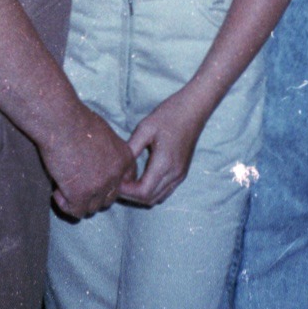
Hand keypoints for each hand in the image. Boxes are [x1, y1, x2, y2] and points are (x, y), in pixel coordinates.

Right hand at [44, 105, 136, 218]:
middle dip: (93, 194)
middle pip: (109, 198)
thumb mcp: (104, 134)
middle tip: (76, 183)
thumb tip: (101, 164)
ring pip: (93, 208)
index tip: (94, 179)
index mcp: (125, 158)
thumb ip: (108, 153)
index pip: (126, 183)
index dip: (109, 184)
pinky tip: (57, 190)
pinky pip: (76, 211)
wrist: (60, 120)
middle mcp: (116, 175)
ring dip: (78, 200)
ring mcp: (99, 187)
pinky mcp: (80, 195)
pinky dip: (65, 204)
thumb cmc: (76, 119)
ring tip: (63, 185)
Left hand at [118, 87, 207, 207]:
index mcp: (164, 164)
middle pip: (149, 199)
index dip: (126, 191)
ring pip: (158, 197)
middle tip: (117, 182)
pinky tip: (140, 178)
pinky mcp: (182, 173)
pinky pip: (165, 191)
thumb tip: (118, 166)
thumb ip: (132, 149)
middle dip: (131, 195)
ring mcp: (180, 175)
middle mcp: (174, 175)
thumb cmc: (168, 115)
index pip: (143, 192)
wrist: (193, 109)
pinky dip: (151, 190)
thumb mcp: (145, 128)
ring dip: (141, 195)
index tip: (114, 181)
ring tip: (127, 181)